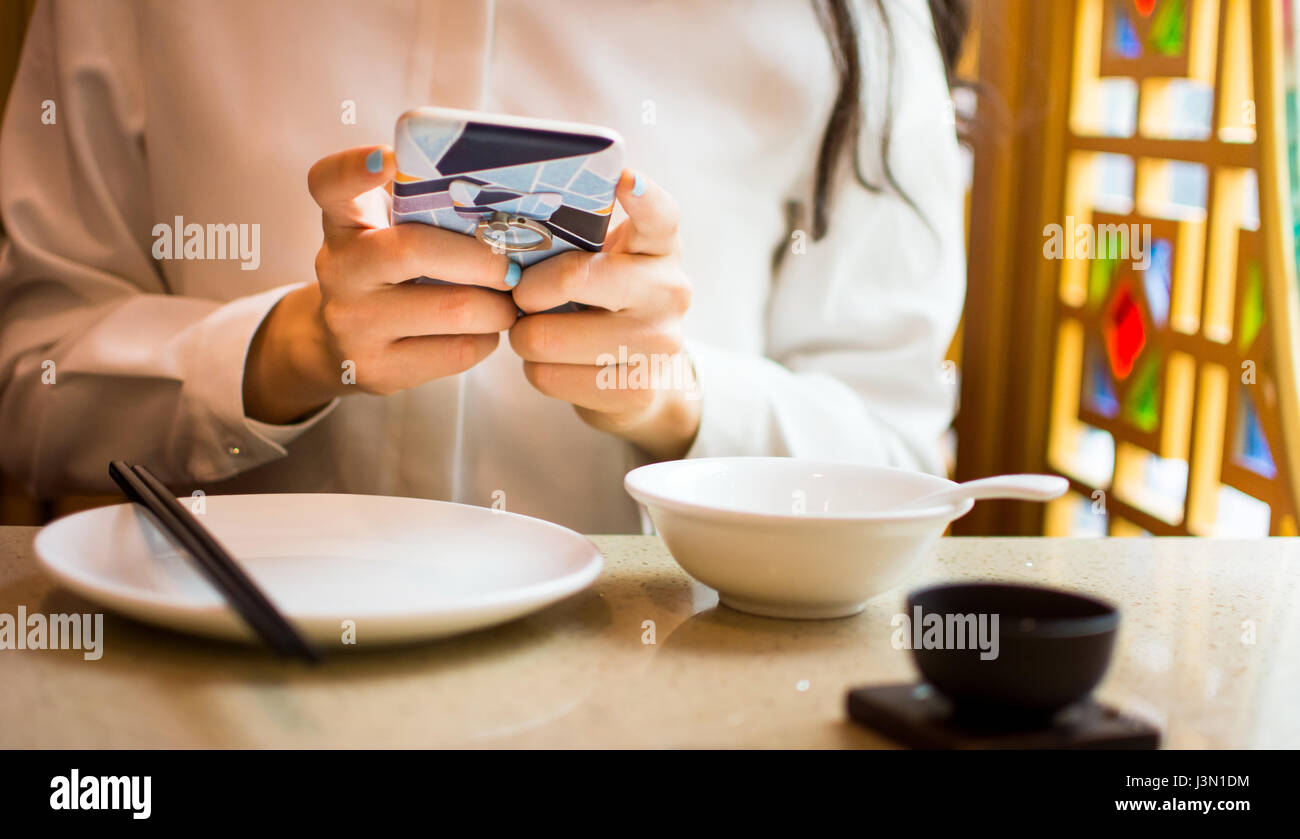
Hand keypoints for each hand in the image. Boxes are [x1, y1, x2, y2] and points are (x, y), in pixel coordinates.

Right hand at [243, 145, 518, 423]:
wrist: (341, 342)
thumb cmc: (391, 273)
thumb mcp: (389, 230)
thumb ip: (422, 206)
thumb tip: (506, 199)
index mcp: (344, 221)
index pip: (331, 184)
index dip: (355, 168)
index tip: (387, 158)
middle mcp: (338, 268)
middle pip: (415, 250)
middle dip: (484, 258)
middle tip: (514, 266)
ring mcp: (352, 323)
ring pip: (453, 310)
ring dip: (498, 305)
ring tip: (509, 301)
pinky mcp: (376, 369)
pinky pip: (457, 351)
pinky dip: (486, 338)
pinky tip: (485, 329)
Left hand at [508, 171, 698, 460]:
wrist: (640, 377)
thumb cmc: (605, 303)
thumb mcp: (604, 260)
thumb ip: (577, 236)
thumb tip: (505, 230)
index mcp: (660, 245)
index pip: (659, 213)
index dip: (642, 194)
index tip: (623, 176)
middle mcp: (669, 289)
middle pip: (575, 276)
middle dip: (528, 289)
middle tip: (523, 295)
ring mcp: (659, 342)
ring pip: (547, 336)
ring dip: (525, 336)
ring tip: (538, 331)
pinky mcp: (637, 390)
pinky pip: (549, 376)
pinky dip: (537, 370)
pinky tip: (555, 363)